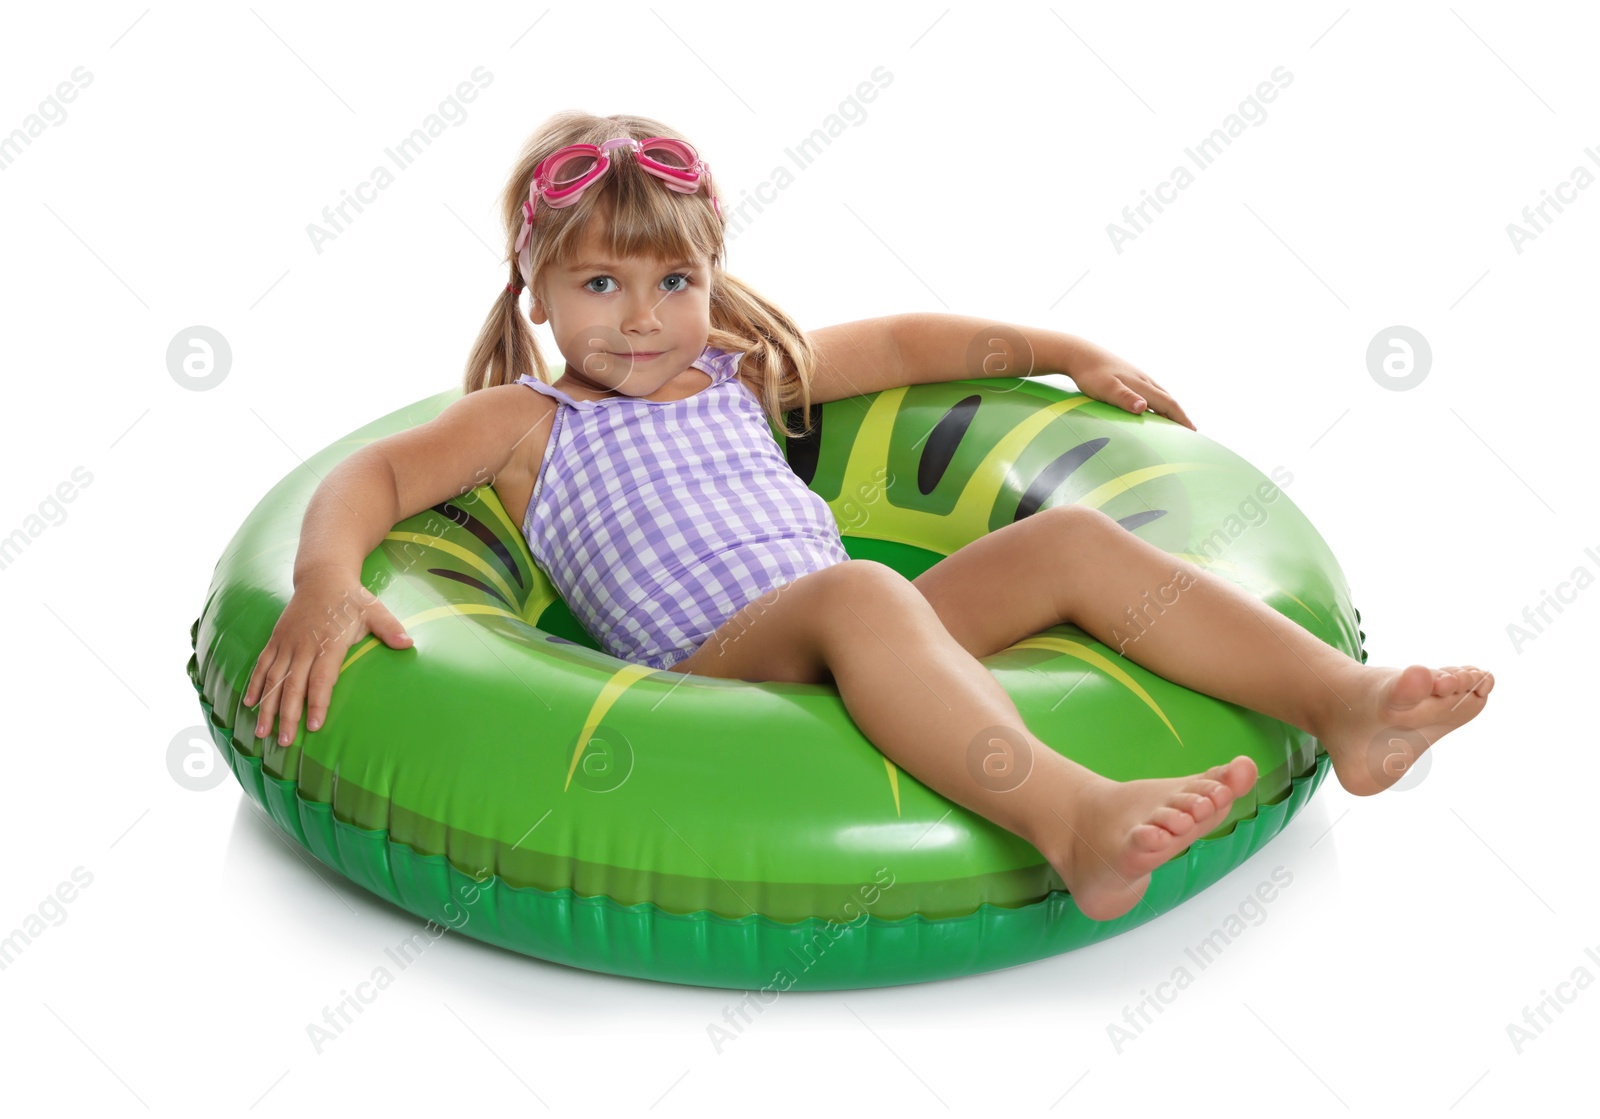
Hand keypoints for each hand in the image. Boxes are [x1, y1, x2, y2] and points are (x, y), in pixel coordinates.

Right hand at [241, 571, 413, 747]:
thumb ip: (389, 628)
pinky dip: (255, 684)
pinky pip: (263, 664)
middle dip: (287, 715)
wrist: (322, 576)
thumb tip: (408, 644)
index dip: (317, 702)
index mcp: (329, 643)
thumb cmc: (351, 599)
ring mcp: (287, 643)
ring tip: (262, 732)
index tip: (314, 726)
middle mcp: (304, 645)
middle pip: (293, 685)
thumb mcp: (374, 610)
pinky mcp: (276, 639)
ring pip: (273, 679)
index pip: (321, 679)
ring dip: (267, 707)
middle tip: (284, 741)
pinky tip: (249, 703)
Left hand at [1068, 350, 1196, 430]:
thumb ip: (1124, 398)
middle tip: (1190, 432)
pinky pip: (1149, 393)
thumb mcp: (1105, 389)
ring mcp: (1137, 377)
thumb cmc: (1090, 374)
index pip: (1168, 404)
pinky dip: (1157, 404)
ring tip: (1174, 424)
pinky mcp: (1129, 377)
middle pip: (1168, 400)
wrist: (1079, 353)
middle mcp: (1144, 380)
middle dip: (1180, 416)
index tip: (1193, 432)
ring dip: (1169, 409)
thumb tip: (1143, 407)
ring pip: (1159, 395)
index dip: (1181, 419)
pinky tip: (1151, 409)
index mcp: (1142, 385)